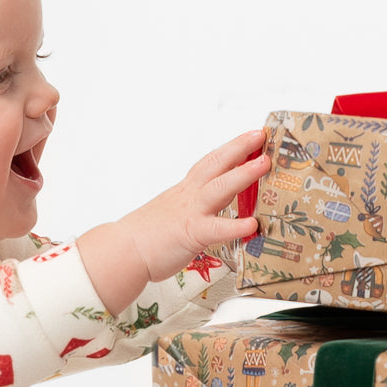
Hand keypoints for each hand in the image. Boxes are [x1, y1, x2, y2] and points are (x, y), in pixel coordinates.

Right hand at [77, 129, 268, 315]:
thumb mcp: (171, 214)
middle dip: (240, 147)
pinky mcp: (190, 234)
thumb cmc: (144, 237)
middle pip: (216, 164)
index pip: (210, 163)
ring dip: (243, 174)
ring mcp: (190, 213)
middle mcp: (189, 196)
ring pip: (220, 188)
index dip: (230, 148)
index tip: (250, 137)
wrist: (121, 251)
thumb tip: (207, 212)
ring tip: (265, 163)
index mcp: (185, 191)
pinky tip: (253, 224)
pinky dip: (235, 226)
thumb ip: (191, 210)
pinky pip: (216, 228)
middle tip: (261, 135)